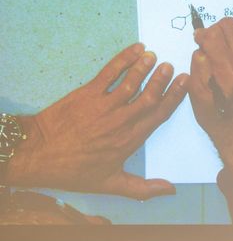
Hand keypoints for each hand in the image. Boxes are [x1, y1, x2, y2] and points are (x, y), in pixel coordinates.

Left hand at [7, 43, 187, 199]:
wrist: (39, 155)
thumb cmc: (74, 171)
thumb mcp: (111, 184)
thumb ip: (144, 188)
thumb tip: (171, 190)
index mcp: (130, 140)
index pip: (158, 115)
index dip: (174, 98)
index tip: (184, 84)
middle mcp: (121, 121)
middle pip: (148, 96)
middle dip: (162, 80)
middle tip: (171, 67)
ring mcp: (104, 105)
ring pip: (131, 82)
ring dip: (144, 68)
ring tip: (154, 57)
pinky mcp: (87, 93)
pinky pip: (109, 73)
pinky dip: (123, 60)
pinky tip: (134, 50)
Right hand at [188, 17, 232, 179]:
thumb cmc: (215, 115)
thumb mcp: (197, 93)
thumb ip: (198, 65)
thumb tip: (202, 45)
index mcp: (229, 72)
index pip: (214, 35)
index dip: (202, 35)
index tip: (198, 41)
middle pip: (228, 26)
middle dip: (214, 32)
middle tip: (207, 46)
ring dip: (224, 41)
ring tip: (219, 60)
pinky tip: (230, 67)